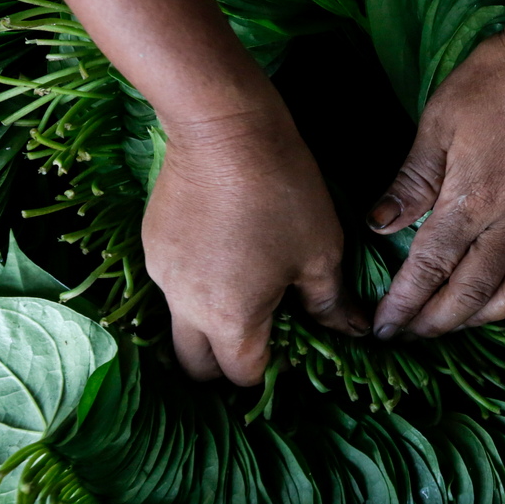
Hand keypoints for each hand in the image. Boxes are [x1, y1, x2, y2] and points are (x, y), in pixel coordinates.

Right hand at [143, 105, 367, 385]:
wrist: (223, 127)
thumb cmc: (282, 193)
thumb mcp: (320, 252)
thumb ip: (330, 302)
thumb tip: (352, 329)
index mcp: (230, 321)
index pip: (244, 375)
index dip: (272, 369)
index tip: (293, 345)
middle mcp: (185, 308)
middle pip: (198, 366)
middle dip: (227, 364)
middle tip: (262, 337)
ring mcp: (162, 275)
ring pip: (181, 324)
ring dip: (209, 324)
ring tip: (245, 290)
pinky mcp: (152, 243)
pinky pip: (172, 284)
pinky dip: (196, 285)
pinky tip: (224, 252)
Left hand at [366, 22, 504, 338]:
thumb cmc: (498, 78)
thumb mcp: (440, 121)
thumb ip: (412, 181)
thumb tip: (380, 226)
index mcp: (473, 199)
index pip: (430, 269)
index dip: (405, 304)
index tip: (385, 327)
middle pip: (470, 293)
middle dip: (436, 322)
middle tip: (411, 335)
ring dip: (481, 318)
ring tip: (455, 326)